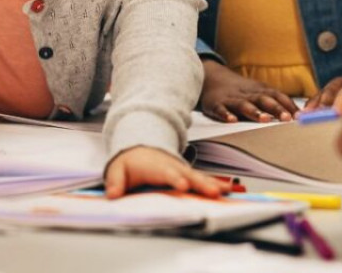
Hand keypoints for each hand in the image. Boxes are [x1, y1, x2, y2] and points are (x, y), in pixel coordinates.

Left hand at [103, 146, 230, 198]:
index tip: (183, 185)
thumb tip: (113, 195)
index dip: (175, 179)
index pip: (167, 173)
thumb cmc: (129, 162)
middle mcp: (173, 168)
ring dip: (213, 184)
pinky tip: (228, 190)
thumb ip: (115, 182)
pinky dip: (216, 185)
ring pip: (200, 178)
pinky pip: (202, 181)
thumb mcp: (117, 169)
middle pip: (189, 176)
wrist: (140, 146)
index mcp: (156, 167)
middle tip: (213, 192)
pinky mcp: (188, 177)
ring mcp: (182, 172)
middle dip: (202, 184)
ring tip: (225, 192)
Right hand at [199, 60, 298, 122]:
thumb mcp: (259, 91)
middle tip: (287, 118)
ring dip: (254, 111)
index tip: (300, 116)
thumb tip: (299, 114)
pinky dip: (226, 114)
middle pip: (263, 99)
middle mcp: (247, 93)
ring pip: (244, 104)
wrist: (211, 76)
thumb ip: (276, 101)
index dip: (288, 105)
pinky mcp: (216, 104)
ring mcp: (231, 99)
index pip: (277, 96)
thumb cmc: (241, 89)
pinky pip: (221, 109)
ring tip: (264, 119)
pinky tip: (231, 120)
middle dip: (276, 108)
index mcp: (259, 90)